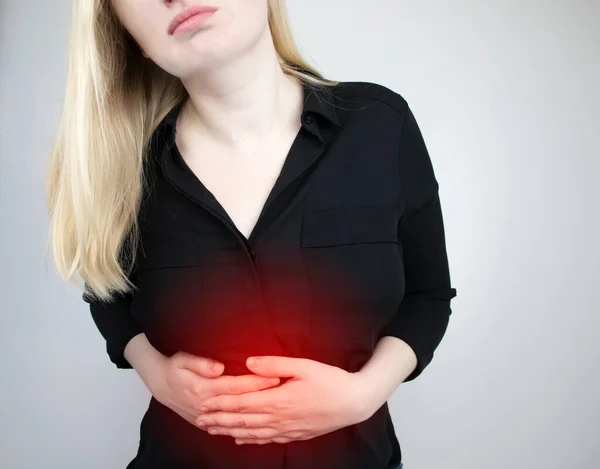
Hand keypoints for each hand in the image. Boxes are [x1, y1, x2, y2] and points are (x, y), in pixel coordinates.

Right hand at [150, 351, 280, 429]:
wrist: (159, 385)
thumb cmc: (173, 367)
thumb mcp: (183, 359)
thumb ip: (201, 363)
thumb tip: (219, 368)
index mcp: (204, 388)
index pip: (236, 386)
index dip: (257, 382)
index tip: (275, 377)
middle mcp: (207, 405)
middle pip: (240, 402)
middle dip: (263, 398)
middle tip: (284, 393)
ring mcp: (206, 416)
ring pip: (235, 419)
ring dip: (256, 415)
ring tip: (278, 411)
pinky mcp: (205, 421)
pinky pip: (227, 428)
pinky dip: (242, 429)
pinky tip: (258, 428)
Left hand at [193, 356, 369, 444]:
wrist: (354, 403)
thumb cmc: (331, 381)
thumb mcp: (304, 366)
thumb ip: (274, 365)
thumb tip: (248, 362)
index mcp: (278, 400)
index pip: (242, 403)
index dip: (221, 404)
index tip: (204, 403)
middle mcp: (279, 418)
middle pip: (242, 421)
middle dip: (219, 419)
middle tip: (199, 419)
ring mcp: (287, 429)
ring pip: (251, 433)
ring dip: (229, 431)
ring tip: (212, 430)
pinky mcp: (295, 434)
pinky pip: (267, 440)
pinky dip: (250, 440)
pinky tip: (240, 439)